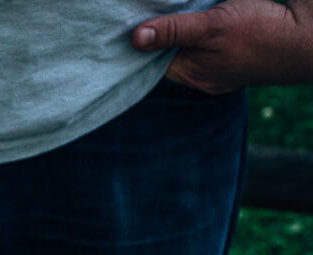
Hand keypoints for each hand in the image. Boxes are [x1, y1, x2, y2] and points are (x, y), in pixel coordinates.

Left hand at [132, 0, 312, 92]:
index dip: (141, 38)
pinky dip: (198, 27)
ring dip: (180, 25)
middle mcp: (200, 75)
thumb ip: (174, 31)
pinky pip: (205, 43)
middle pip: (168, 52)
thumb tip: (135, 38)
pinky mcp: (232, 55)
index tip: (131, 18)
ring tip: (176, 9)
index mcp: (191, 73)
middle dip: (160, 30)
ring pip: (187, 45)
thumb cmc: (262, 32)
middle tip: (149, 8)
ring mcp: (217, 67)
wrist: (309, 37)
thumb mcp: (213, 26)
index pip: (151, 58)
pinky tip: (200, 12)